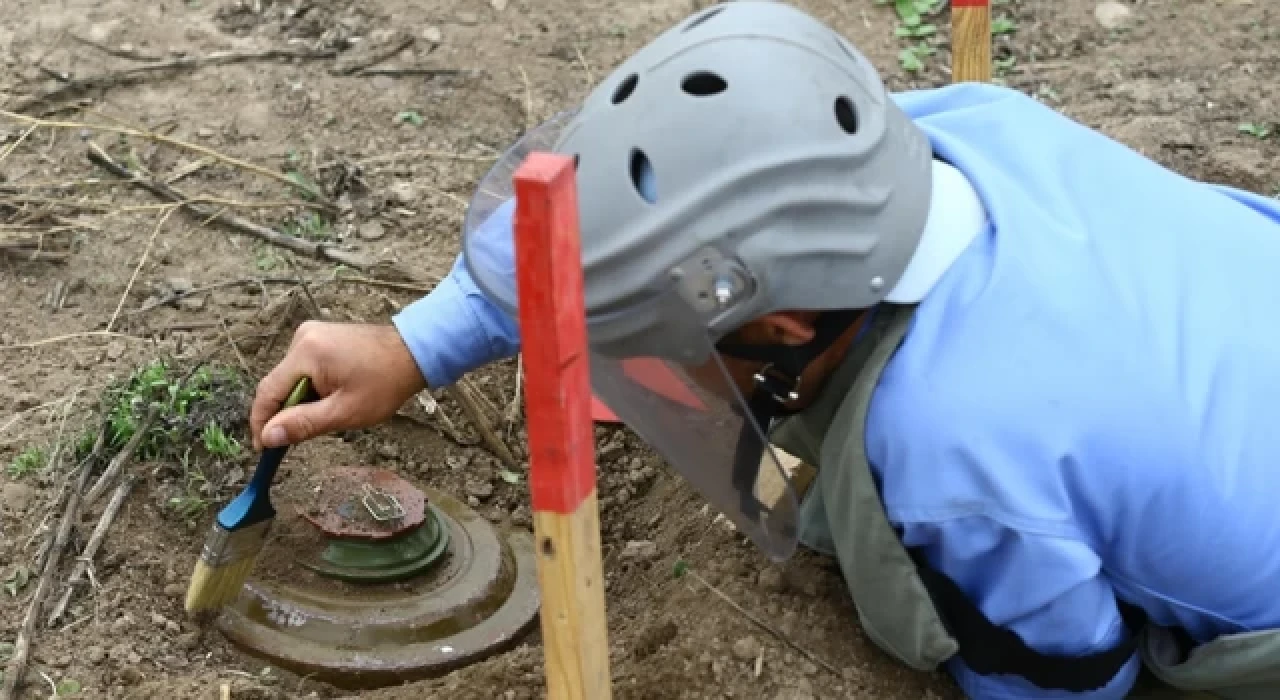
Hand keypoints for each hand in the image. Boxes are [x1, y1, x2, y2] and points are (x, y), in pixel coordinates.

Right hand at [249, 321, 426, 449]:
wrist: (415, 353)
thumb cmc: (386, 382)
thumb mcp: (344, 412)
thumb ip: (302, 424)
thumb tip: (269, 437)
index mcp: (306, 351)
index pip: (267, 391)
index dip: (262, 422)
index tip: (264, 447)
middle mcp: (303, 337)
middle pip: (279, 383)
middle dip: (286, 412)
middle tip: (299, 437)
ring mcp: (313, 334)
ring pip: (292, 378)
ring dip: (301, 400)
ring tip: (329, 412)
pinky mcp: (322, 337)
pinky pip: (305, 368)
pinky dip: (312, 387)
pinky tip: (333, 397)